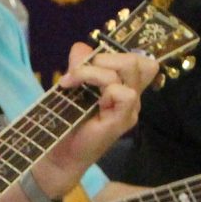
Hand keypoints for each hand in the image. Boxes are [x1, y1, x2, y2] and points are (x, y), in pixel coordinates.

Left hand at [41, 42, 158, 186]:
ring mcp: (130, 110)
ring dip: (94, 70)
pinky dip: (102, 87)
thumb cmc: (67, 120)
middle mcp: (132, 97)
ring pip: (129, 70)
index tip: (89, 62)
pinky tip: (86, 99)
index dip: (117, 53)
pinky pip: (125, 93)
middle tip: (78, 72)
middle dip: (104, 57)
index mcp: (124, 87)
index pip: (140, 60)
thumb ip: (80, 64)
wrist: (60, 154)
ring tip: (72, 82)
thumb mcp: (73, 84)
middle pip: (137, 60)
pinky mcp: (122, 120)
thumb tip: (82, 47)